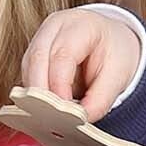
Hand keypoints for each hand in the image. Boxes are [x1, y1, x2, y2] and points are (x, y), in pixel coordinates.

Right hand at [22, 9, 144, 119]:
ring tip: (47, 119)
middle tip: (50, 120)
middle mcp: (56, 27)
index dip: (60, 86)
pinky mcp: (34, 54)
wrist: (112, 41)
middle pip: (37, 59)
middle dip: (41, 93)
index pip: (62, 55)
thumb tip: (79, 120)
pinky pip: (28, 75)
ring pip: (28, 68)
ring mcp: (41, 38)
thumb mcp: (118, 76)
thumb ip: (100, 100)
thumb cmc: (114, 53)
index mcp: (81, 25)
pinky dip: (34, 95)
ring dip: (35, 96)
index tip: (64, 112)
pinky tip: (44, 111)